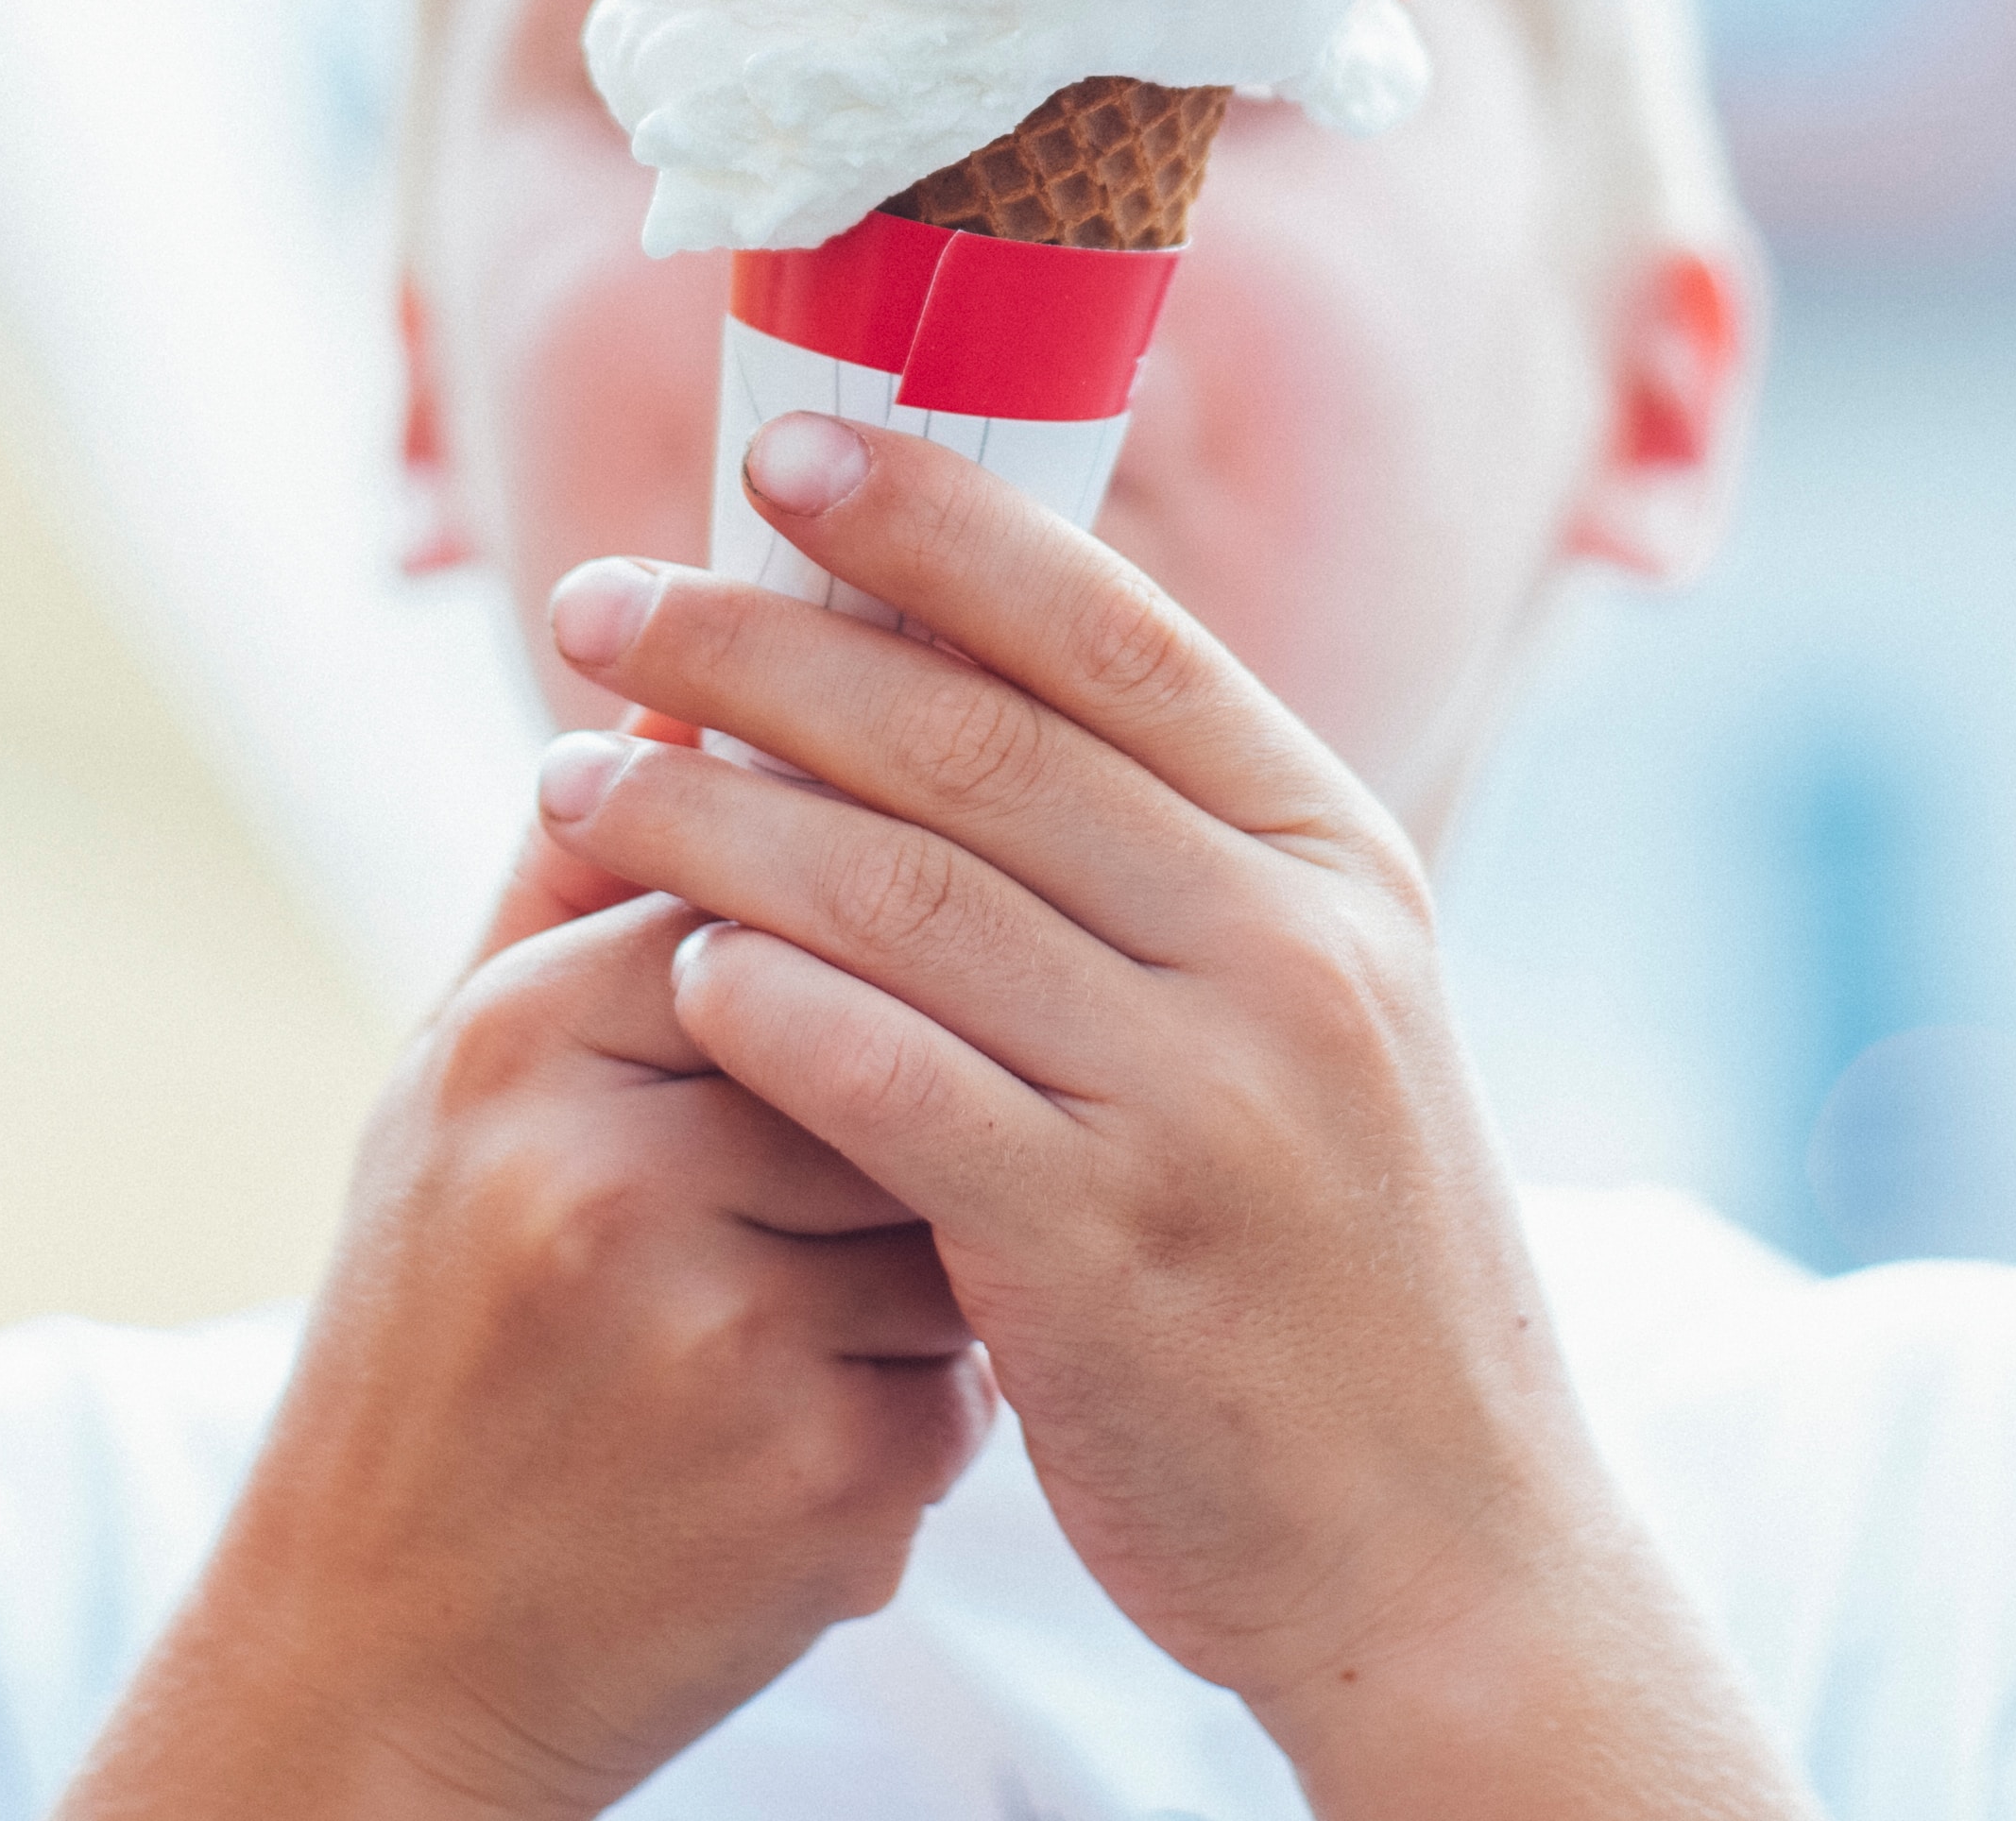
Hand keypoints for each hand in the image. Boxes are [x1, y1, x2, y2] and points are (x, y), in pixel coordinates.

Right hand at [65, 864, 995, 1820]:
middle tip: (844, 1163)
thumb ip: (577, 877)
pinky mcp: (821, 1487)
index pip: (793, 887)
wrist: (379, 1660)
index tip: (858, 981)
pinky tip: (791, 1444)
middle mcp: (612, 1174)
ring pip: (957, 1205)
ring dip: (927, 1255)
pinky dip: (915, 1406)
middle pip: (899, 1038)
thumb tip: (695, 675)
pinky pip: (966, 1378)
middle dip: (907, 1096)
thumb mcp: (457, 1084)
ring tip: (780, 1327)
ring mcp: (723, 1339)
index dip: (853, 939)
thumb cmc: (432, 1336)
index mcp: (526, 1040)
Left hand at [532, 416, 1810, 1818]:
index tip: (777, 458)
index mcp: (1331, 858)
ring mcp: (1207, 1097)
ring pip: (901, 893)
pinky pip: (888, 1082)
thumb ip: (1164, 861)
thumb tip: (959, 671)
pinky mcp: (1109, 1251)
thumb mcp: (1308, 1018)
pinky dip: (763, 1003)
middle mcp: (1288, 947)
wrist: (1444, 1557)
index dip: (931, 521)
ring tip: (570, 777)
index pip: (1107, 629)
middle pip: (972, 735)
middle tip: (597, 607)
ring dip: (708, 817)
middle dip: (758, 650)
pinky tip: (666, 963)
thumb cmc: (1325, 1270)